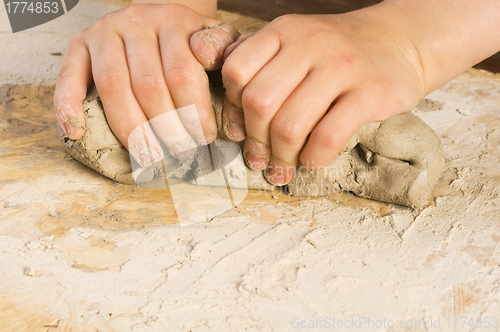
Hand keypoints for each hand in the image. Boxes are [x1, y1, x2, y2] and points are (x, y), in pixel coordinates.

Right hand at [54, 3, 239, 166]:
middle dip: (166, 127)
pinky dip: (69, 105)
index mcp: (174, 21)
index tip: (204, 137)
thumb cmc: (189, 39)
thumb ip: (222, 50)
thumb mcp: (215, 37)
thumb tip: (215, 67)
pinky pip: (69, 76)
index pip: (182, 73)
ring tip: (148, 155)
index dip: (194, 111)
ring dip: (131, 128)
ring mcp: (104, 32)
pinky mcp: (80, 44)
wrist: (159, 16)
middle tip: (180, 152)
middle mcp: (137, 22)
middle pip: (149, 84)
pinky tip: (77, 131)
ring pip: (114, 86)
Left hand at [221, 3, 425, 184]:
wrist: (398, 40)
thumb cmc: (336, 51)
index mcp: (284, 31)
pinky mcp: (371, 92)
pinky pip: (328, 135)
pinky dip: (313, 157)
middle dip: (255, 141)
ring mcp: (342, 66)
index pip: (236, 71)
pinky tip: (311, 162)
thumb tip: (227, 104)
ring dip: (281, 157)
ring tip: (282, 169)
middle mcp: (310, 44)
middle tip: (259, 160)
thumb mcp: (294, 40)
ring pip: (290, 124)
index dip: (232, 108)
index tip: (239, 131)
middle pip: (259, 102)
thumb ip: (258, 61)